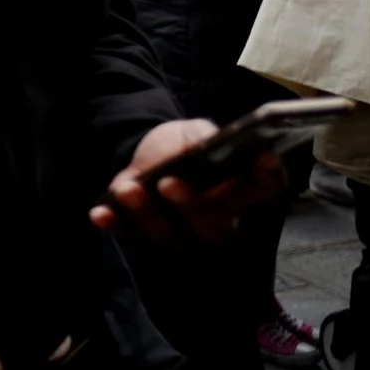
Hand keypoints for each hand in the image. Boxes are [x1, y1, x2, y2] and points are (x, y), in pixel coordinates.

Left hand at [90, 117, 290, 244]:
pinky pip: (130, 235)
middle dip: (192, 207)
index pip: (265, 190)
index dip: (269, 177)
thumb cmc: (182, 145)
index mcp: (239, 193)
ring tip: (129, 190)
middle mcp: (217, 221)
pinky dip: (115, 225)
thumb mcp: (193, 133)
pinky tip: (100, 213)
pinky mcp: (143, 232)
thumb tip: (206, 143)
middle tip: (170, 182)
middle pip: (215, 228)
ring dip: (147, 215)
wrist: (148, 153)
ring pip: (170, 236)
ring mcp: (180, 233)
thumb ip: (203, 138)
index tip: (264, 158)